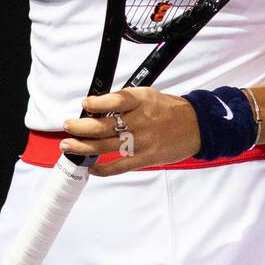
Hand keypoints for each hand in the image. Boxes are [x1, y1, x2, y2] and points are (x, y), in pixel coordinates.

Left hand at [61, 87, 200, 175]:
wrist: (197, 125)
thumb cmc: (169, 109)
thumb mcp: (148, 96)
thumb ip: (125, 101)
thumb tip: (97, 108)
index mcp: (141, 100)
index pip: (115, 100)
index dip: (97, 103)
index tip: (84, 104)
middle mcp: (140, 120)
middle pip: (104, 126)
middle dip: (80, 127)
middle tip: (67, 126)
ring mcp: (143, 141)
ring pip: (106, 146)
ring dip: (83, 146)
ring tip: (68, 146)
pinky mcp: (146, 157)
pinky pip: (120, 165)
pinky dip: (103, 168)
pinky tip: (91, 167)